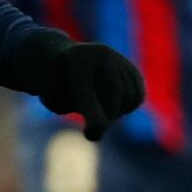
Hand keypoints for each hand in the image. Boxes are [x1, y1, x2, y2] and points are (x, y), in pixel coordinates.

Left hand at [22, 31, 145, 140]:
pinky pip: (138, 94)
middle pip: (115, 94)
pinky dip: (128, 107)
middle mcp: (100, 55)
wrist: (59, 63)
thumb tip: (104, 122)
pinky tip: (113, 108)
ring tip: (99, 113)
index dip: (95, 121)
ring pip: (130, 96)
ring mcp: (117, 58)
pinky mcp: (129, 67)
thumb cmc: (53, 87)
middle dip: (106, 118)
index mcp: (75, 62)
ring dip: (117, 113)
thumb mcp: (56, 101)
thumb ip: (83, 112)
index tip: (91, 135)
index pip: (91, 95)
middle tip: (92, 133)